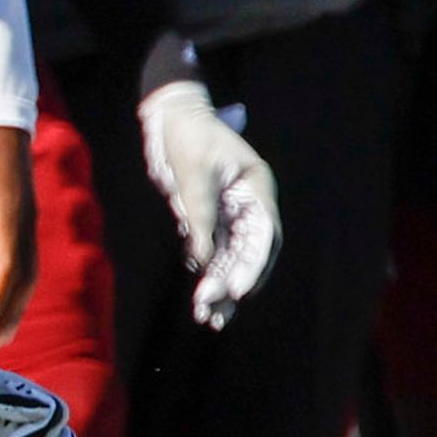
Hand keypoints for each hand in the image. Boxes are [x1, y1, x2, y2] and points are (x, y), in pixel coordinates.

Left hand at [0, 124, 37, 346]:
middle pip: (24, 276)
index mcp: (9, 213)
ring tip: (0, 331)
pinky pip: (26, 258)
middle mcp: (25, 221)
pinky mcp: (24, 216)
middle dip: (10, 311)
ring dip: (16, 302)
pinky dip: (18, 284)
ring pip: (28, 269)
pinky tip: (6, 298)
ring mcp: (27, 219)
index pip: (8, 266)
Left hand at [139, 73, 279, 327]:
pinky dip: (210, 276)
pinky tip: (204, 302)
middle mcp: (250, 205)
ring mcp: (233, 214)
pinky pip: (216, 254)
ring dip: (222, 287)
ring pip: (233, 259)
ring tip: (209, 318)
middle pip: (250, 253)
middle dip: (233, 283)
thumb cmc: (187, 136)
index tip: (236, 290)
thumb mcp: (193, 173)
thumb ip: (201, 214)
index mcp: (256, 189)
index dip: (254, 266)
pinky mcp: (215, 220)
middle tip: (213, 310)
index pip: (264, 235)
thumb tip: (203, 256)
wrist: (172, 118)